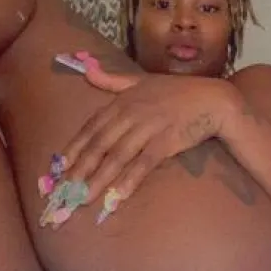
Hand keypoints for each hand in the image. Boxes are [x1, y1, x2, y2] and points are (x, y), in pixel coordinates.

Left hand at [62, 61, 239, 216]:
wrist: (212, 100)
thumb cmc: (177, 91)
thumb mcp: (142, 81)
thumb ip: (112, 80)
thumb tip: (87, 71)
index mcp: (122, 100)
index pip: (91, 127)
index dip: (74, 149)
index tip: (57, 169)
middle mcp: (131, 113)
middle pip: (99, 145)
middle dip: (79, 170)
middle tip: (63, 193)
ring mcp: (148, 127)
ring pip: (116, 157)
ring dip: (97, 180)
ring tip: (82, 200)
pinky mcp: (166, 142)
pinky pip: (143, 164)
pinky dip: (129, 181)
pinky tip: (116, 196)